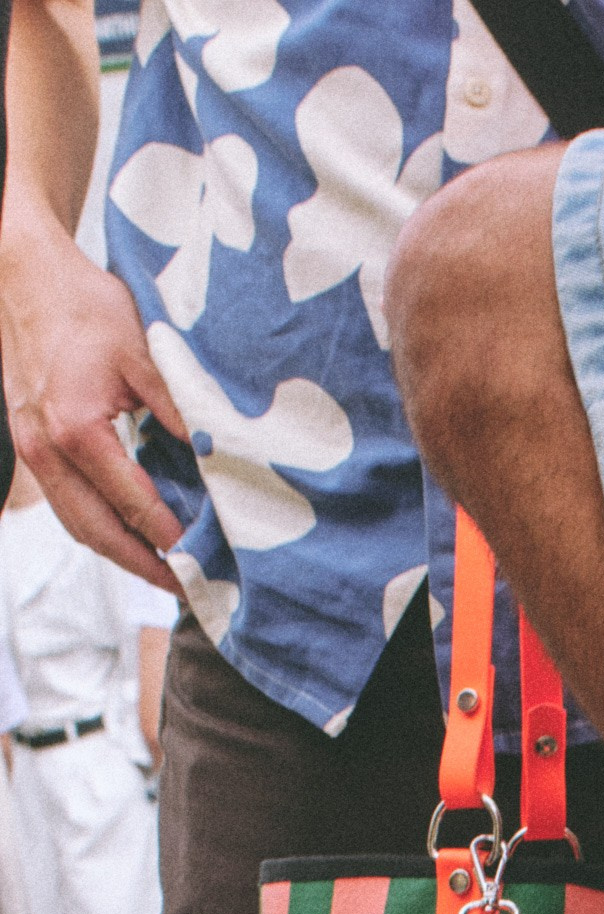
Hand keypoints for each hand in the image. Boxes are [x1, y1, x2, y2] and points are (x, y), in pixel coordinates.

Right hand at [0, 226, 187, 587]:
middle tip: (190, 591)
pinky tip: (132, 535)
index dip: (174, 540)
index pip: (136, 506)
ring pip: (78, 526)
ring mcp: (31, 450)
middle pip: (101, 534)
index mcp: (77, 431)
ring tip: (166, 573)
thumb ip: (179, 410)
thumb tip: (220, 457)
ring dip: (122, 555)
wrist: (23, 273)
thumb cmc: (84, 305)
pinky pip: (65, 504)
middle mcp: (46, 450)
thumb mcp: (143, 354)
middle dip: (147, 567)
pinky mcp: (28, 444)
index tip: (209, 564)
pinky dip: (99, 527)